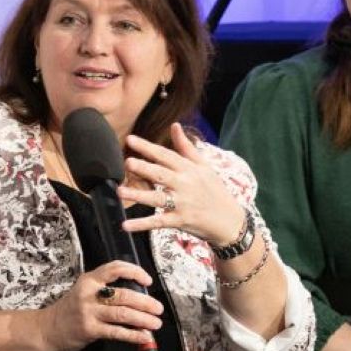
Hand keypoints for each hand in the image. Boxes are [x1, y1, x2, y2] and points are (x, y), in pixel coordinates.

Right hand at [39, 261, 163, 350]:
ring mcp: (89, 312)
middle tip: (158, 308)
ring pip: (122, 314)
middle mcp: (89, 294)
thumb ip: (106, 290)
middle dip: (145, 302)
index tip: (147, 280)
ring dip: (143, 319)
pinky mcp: (90, 330)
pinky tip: (144, 337)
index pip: (115, 268)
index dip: (135, 272)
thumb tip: (139, 297)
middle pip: (123, 295)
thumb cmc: (71, 309)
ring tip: (156, 323)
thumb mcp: (85, 291)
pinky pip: (116, 332)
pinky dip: (133, 335)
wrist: (48, 328)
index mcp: (89, 279)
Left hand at [118, 123, 244, 244]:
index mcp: (189, 169)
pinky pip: (158, 222)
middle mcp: (185, 185)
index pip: (165, 155)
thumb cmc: (214, 190)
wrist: (230, 220)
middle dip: (144, 168)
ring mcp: (182, 204)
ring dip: (138, 195)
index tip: (130, 139)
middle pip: (161, 174)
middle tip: (127, 162)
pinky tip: (125, 225)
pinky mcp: (180, 220)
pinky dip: (141, 224)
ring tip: (120, 191)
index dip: (148, 147)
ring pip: (157, 198)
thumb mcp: (204, 166)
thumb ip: (186, 147)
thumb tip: (175, 125)